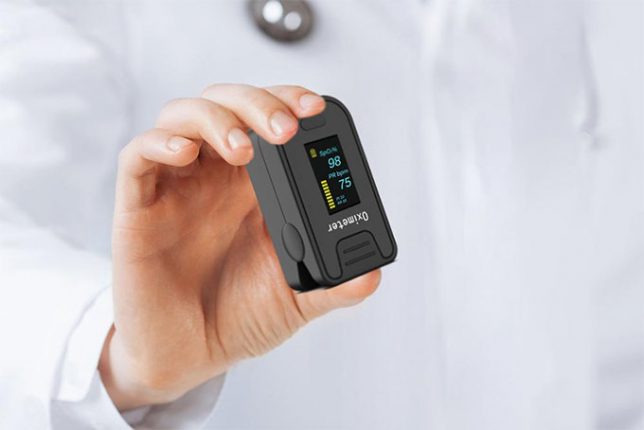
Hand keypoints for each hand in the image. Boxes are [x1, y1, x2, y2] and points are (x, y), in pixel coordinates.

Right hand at [100, 84, 380, 409]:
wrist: (188, 356)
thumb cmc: (238, 318)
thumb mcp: (295, 301)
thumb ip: (333, 287)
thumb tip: (371, 275)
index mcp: (257, 186)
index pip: (269, 118)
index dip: (289, 100)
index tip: (315, 108)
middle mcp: (217, 176)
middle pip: (229, 104)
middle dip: (259, 104)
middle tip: (286, 130)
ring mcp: (177, 187)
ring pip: (183, 116)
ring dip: (216, 119)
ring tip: (243, 148)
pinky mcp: (139, 207)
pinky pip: (137, 157)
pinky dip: (159, 143)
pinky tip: (185, 153)